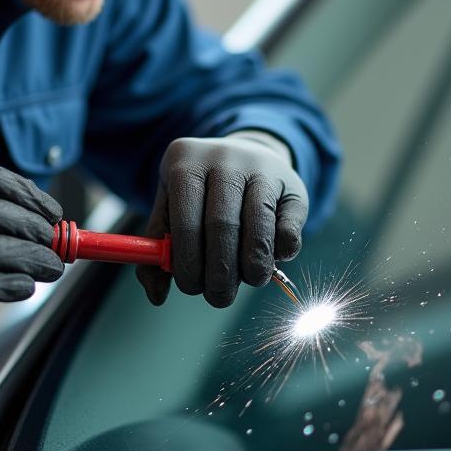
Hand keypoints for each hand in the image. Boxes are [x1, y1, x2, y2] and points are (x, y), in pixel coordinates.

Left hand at [136, 131, 307, 307]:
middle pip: (222, 225)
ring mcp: (262, 168)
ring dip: (252, 268)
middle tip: (219, 297)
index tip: (191, 287)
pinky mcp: (293, 185)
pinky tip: (271, 258)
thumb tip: (156, 296)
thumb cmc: (202, 191)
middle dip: (220, 273)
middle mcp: (224, 158)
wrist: (249, 154)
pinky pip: (288, 230)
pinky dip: (281, 254)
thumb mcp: (171, 207)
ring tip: (247, 280)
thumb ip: (158, 249)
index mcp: (185, 162)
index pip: (186, 220)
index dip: (189, 261)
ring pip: (258, 228)